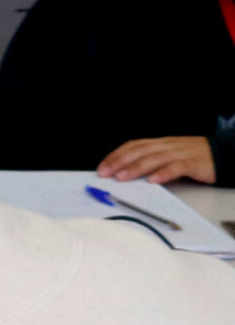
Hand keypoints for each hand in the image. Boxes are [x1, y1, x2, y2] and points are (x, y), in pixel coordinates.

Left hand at [99, 136, 216, 184]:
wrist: (223, 154)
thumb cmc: (194, 157)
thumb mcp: (170, 155)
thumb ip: (152, 161)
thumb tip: (126, 173)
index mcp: (160, 144)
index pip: (133, 146)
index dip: (116, 155)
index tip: (102, 167)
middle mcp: (167, 146)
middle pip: (140, 151)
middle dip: (120, 161)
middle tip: (105, 173)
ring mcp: (180, 153)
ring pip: (155, 158)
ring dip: (136, 168)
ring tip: (122, 177)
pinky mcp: (194, 163)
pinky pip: (177, 167)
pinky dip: (164, 173)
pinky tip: (153, 180)